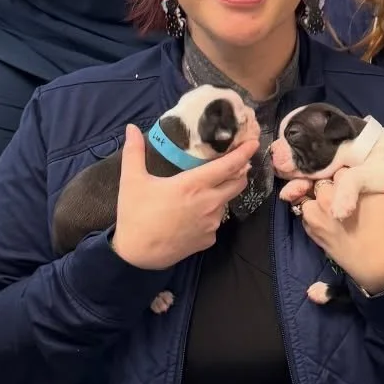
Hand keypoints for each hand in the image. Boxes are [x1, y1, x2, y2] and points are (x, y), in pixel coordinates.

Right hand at [109, 130, 258, 270]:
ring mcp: (211, 223)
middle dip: (240, 172)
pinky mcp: (209, 239)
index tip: (253, 143)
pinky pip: (216, 222)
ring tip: (206, 190)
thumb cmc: (135, 215)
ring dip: (222, 193)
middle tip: (235, 163)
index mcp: (193, 185)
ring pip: (226, 202)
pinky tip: (195, 214)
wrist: (137, 256)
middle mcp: (209, 203)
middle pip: (237, 183)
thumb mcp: (131, 180)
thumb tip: (130, 128)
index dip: (244, 153)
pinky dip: (210, 214)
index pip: (228, 165)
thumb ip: (134, 151)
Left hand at [299, 146, 383, 295]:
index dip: (349, 172)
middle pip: (321, 179)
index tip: (358, 180)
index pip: (340, 167)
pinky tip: (329, 214)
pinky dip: (313, 210)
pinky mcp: (312, 232)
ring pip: (309, 194)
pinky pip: (304, 212)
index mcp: (346, 185)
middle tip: (347, 191)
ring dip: (318, 195)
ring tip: (336, 202)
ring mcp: (316, 217)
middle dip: (332, 182)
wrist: (381, 268)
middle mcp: (326, 198)